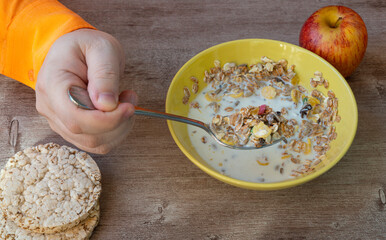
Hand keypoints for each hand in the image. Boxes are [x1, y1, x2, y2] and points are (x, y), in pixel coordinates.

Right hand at [36, 29, 136, 153]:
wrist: (76, 50)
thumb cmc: (88, 46)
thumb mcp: (102, 49)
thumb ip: (104, 74)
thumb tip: (106, 105)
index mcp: (53, 84)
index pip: (76, 118)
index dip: (107, 120)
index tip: (128, 107)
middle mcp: (50, 107)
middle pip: (87, 134)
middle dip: (119, 122)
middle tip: (130, 97)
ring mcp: (58, 121)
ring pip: (95, 143)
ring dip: (120, 127)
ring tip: (124, 100)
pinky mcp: (71, 128)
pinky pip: (97, 142)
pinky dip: (115, 131)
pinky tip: (118, 111)